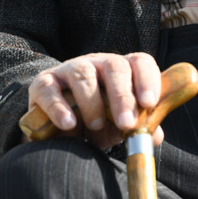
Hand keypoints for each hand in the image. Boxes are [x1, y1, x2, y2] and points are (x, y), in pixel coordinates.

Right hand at [27, 52, 164, 149]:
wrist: (57, 125)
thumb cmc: (97, 121)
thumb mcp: (118, 125)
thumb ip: (138, 127)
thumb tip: (154, 136)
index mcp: (122, 69)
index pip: (140, 62)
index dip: (147, 80)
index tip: (150, 103)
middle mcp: (98, 63)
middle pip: (114, 67)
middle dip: (122, 96)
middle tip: (126, 123)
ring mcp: (69, 70)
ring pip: (83, 75)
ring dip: (92, 102)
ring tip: (96, 126)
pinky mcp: (43, 83)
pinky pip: (49, 90)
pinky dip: (59, 108)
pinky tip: (69, 124)